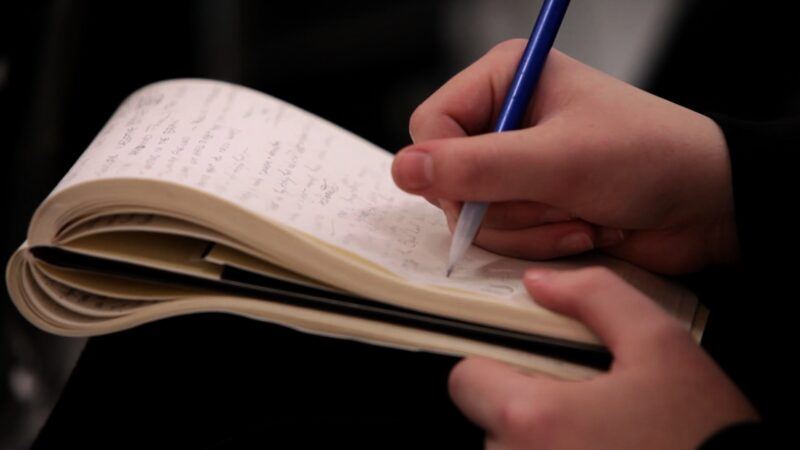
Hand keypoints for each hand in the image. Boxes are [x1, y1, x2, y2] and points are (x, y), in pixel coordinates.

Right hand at [391, 40, 736, 273]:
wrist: (705, 204)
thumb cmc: (649, 158)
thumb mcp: (558, 159)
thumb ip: (476, 167)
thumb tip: (404, 169)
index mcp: (504, 80)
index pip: (430, 124)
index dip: (448, 166)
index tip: (487, 190)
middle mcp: (503, 120)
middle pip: (449, 178)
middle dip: (505, 205)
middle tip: (556, 197)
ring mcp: (516, 166)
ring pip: (474, 215)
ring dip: (530, 227)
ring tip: (579, 211)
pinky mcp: (529, 203)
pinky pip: (502, 237)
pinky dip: (541, 241)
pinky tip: (583, 226)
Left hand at [448, 267, 757, 449]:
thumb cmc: (706, 434)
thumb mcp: (659, 343)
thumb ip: (595, 296)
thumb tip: (542, 282)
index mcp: (535, 419)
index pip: (466, 379)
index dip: (492, 365)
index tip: (525, 367)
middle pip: (487, 419)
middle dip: (523, 404)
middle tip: (577, 401)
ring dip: (539, 439)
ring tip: (595, 433)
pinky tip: (598, 449)